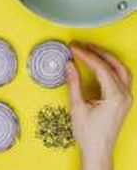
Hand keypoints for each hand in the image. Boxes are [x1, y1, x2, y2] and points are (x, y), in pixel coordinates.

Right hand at [66, 42, 132, 169]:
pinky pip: (120, 76)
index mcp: (115, 97)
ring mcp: (126, 97)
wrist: (98, 151)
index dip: (86, 55)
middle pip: (114, 64)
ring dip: (106, 57)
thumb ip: (73, 83)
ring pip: (120, 69)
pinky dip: (110, 66)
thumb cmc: (89, 133)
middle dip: (97, 51)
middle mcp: (124, 95)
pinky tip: (99, 63)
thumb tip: (70, 65)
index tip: (74, 48)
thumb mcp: (77, 107)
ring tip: (90, 49)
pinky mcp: (122, 100)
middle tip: (81, 45)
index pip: (101, 67)